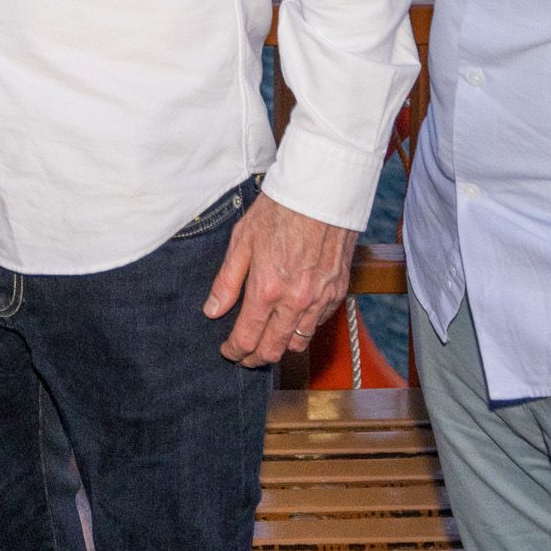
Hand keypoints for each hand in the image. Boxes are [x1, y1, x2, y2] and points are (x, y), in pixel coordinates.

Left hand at [203, 192, 357, 366]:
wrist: (321, 192)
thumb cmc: (280, 209)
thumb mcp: (242, 240)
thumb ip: (227, 280)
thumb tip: (213, 310)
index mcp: (267, 289)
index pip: (247, 338)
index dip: (234, 351)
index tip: (228, 351)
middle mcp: (295, 301)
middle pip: (273, 350)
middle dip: (255, 358)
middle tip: (244, 355)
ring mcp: (320, 299)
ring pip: (299, 342)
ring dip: (281, 347)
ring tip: (267, 340)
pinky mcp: (338, 292)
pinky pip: (318, 324)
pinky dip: (303, 328)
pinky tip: (292, 318)